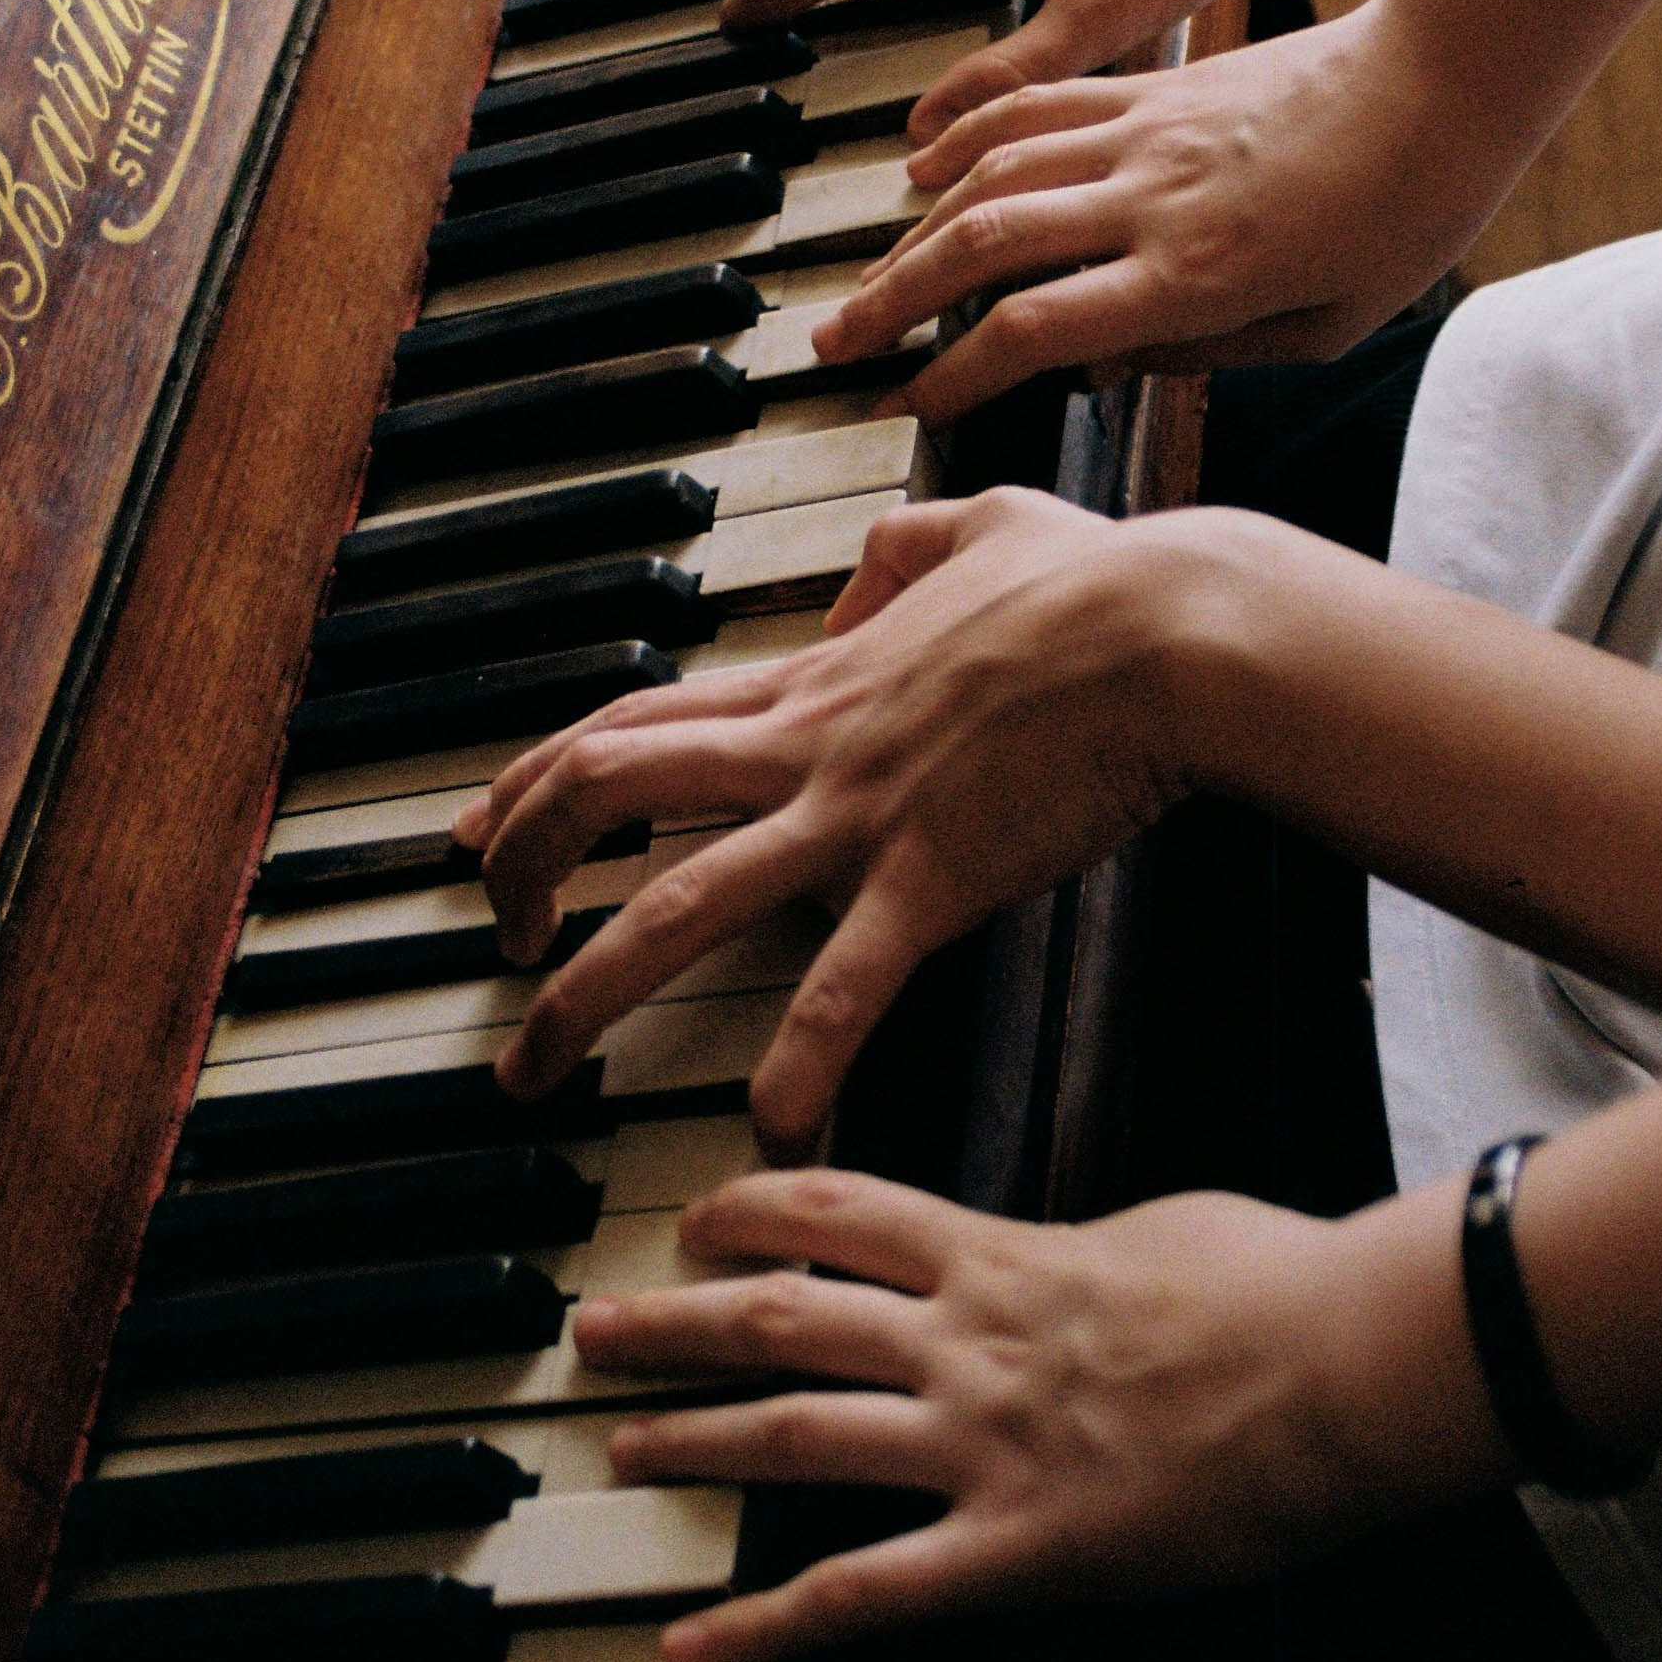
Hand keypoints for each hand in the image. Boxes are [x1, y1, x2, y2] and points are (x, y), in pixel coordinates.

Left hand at [455, 492, 1209, 1144]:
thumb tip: (868, 569)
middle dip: (521, 871)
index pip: (634, 721)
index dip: (538, 779)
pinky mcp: (930, 879)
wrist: (1178, 634)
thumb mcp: (985, 524)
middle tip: (501, 948)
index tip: (484, 834)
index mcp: (816, 679)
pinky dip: (797, 1070)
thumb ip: (906, 549)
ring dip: (584, 994)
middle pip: (605, 794)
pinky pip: (837, 991)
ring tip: (534, 1072)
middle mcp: (807, 747)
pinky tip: (772, 1137)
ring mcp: (858, 814)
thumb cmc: (1106, 583)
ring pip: (674, 904)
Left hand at [577, 1163, 1483, 1661]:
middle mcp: (967, 1340)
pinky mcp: (1016, 1547)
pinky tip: (693, 1654)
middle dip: (675, 1322)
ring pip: (795, 1434)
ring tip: (619, 1452)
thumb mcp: (1171, 1224)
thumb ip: (1096, 1243)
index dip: (754, 1208)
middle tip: (595, 1334)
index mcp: (1005, 1254)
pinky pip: (862, 1592)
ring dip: (693, 1443)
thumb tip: (1084, 1257)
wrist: (1345, 1361)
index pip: (843, 1210)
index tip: (698, 1218)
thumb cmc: (1284, 1283)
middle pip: (783, 1312)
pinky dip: (765, 1629)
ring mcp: (980, 1443)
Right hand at [809, 0, 1478, 421]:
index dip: (958, 374)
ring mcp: (1145, 132)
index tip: (909, 405)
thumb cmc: (1407, 212)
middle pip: (985, 247)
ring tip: (867, 273)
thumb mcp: (1325, 327)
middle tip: (833, 341)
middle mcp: (1152, 199)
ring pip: (993, 173)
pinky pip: (1036, 107)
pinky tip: (924, 166)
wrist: (1448, 76)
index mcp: (1198, 273)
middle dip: (894, 301)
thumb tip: (1106, 367)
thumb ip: (1207, 352)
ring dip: (913, 227)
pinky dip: (966, 135)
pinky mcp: (1154, 84)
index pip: (1039, 330)